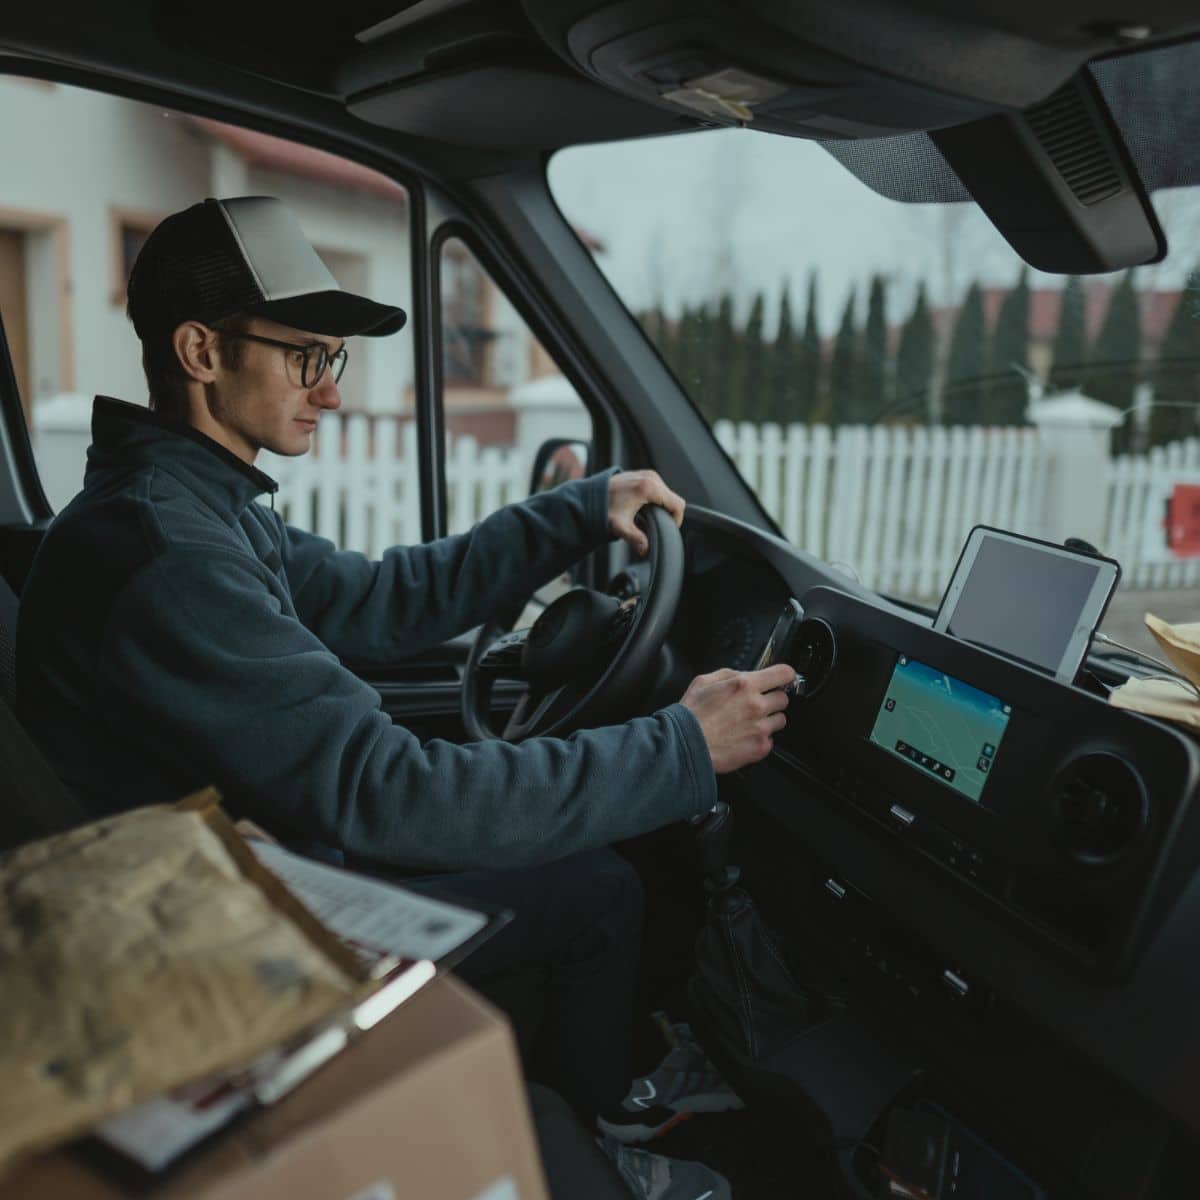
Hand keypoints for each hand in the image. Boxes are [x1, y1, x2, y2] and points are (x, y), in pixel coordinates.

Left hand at [608, 469, 684, 556]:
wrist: (590, 495)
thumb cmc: (603, 508)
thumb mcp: (619, 526)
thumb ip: (635, 538)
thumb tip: (645, 550)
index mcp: (649, 487)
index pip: (677, 504)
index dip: (676, 520)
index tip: (667, 529)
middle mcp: (650, 477)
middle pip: (673, 499)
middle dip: (668, 514)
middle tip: (655, 526)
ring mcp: (647, 474)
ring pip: (667, 494)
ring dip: (662, 507)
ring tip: (648, 518)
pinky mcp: (644, 475)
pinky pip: (659, 489)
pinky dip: (656, 500)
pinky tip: (644, 509)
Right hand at [680, 664, 795, 773]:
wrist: (684, 744)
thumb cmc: (691, 714)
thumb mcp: (704, 681)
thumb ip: (730, 674)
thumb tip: (745, 675)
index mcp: (745, 685)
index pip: (784, 673)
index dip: (785, 675)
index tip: (782, 679)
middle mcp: (757, 705)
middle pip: (784, 698)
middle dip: (771, 699)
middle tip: (755, 705)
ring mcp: (760, 728)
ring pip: (780, 720)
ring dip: (768, 720)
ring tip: (748, 723)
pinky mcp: (760, 747)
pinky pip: (771, 740)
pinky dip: (761, 739)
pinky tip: (744, 737)